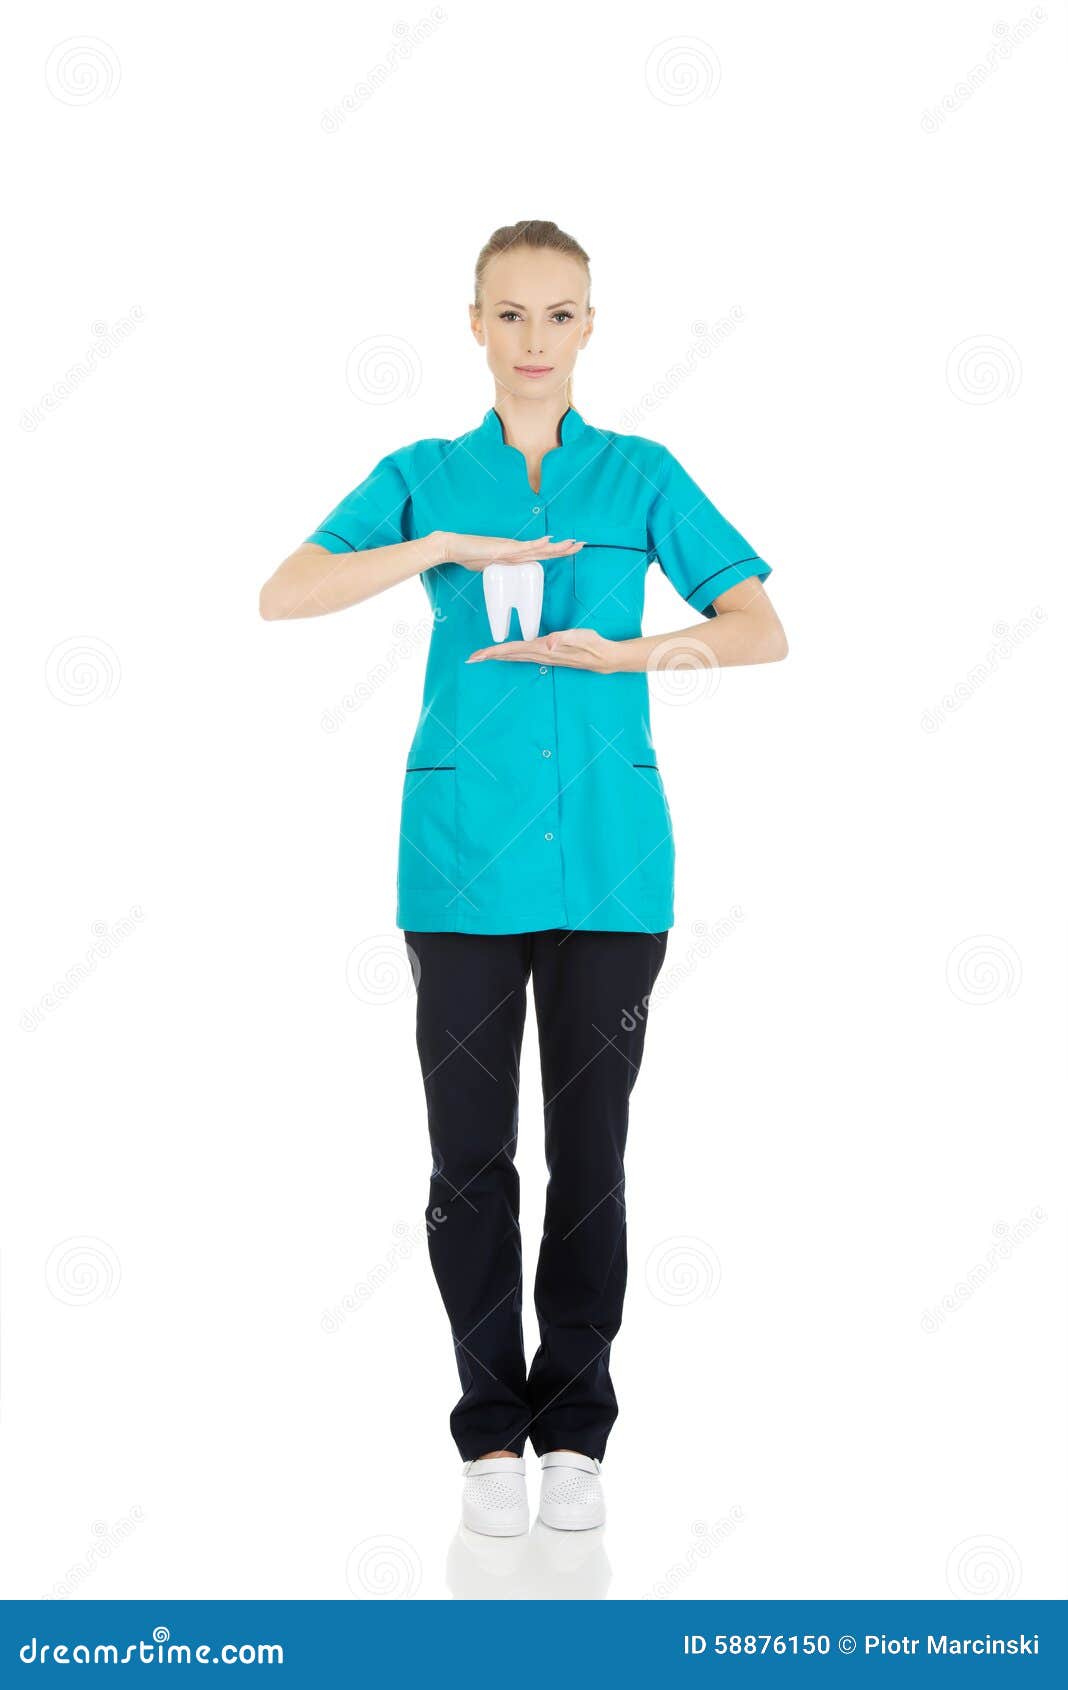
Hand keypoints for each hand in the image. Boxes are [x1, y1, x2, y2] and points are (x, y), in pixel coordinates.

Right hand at [436, 532, 583, 571]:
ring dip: (556, 547)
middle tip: (582, 544)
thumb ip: (501, 570)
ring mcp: (510, 548)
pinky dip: (536, 544)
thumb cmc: (469, 556)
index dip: (557, 551)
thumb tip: (506, 578)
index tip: (571, 549)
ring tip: (572, 543)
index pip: (541, 553)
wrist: (454, 547)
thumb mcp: (490, 567)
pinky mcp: (502, 549)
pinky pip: (522, 547)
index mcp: (515, 554)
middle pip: (545, 549)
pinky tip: (547, 541)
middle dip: (564, 548)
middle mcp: (516, 549)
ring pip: (538, 548)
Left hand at [467, 627, 620, 672]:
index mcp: (542, 649)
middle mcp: (539, 654)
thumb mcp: (580, 637)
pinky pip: (522, 656)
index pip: (512, 649)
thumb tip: (550, 642)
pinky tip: (505, 655)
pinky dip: (509, 655)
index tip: (478, 656)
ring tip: (482, 657)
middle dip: (489, 657)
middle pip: (509, 656)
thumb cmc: (592, 645)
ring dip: (497, 657)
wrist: (603, 658)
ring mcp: (543, 657)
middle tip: (470, 659)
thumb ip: (564, 638)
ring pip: (514, 657)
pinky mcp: (547, 656)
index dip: (494, 652)